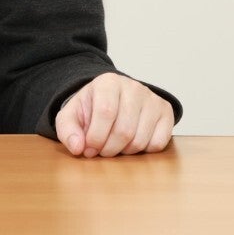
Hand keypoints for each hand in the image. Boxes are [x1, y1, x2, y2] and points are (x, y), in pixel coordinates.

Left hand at [53, 73, 173, 157]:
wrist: (112, 100)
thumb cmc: (91, 109)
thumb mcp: (72, 116)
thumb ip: (67, 130)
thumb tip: (77, 147)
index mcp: (108, 82)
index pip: (106, 112)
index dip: (95, 136)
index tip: (88, 149)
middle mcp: (134, 87)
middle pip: (124, 130)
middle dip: (108, 149)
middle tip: (100, 151)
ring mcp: (152, 99)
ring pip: (140, 139)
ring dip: (124, 152)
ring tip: (114, 146)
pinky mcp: (166, 113)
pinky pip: (158, 143)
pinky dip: (143, 151)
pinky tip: (131, 143)